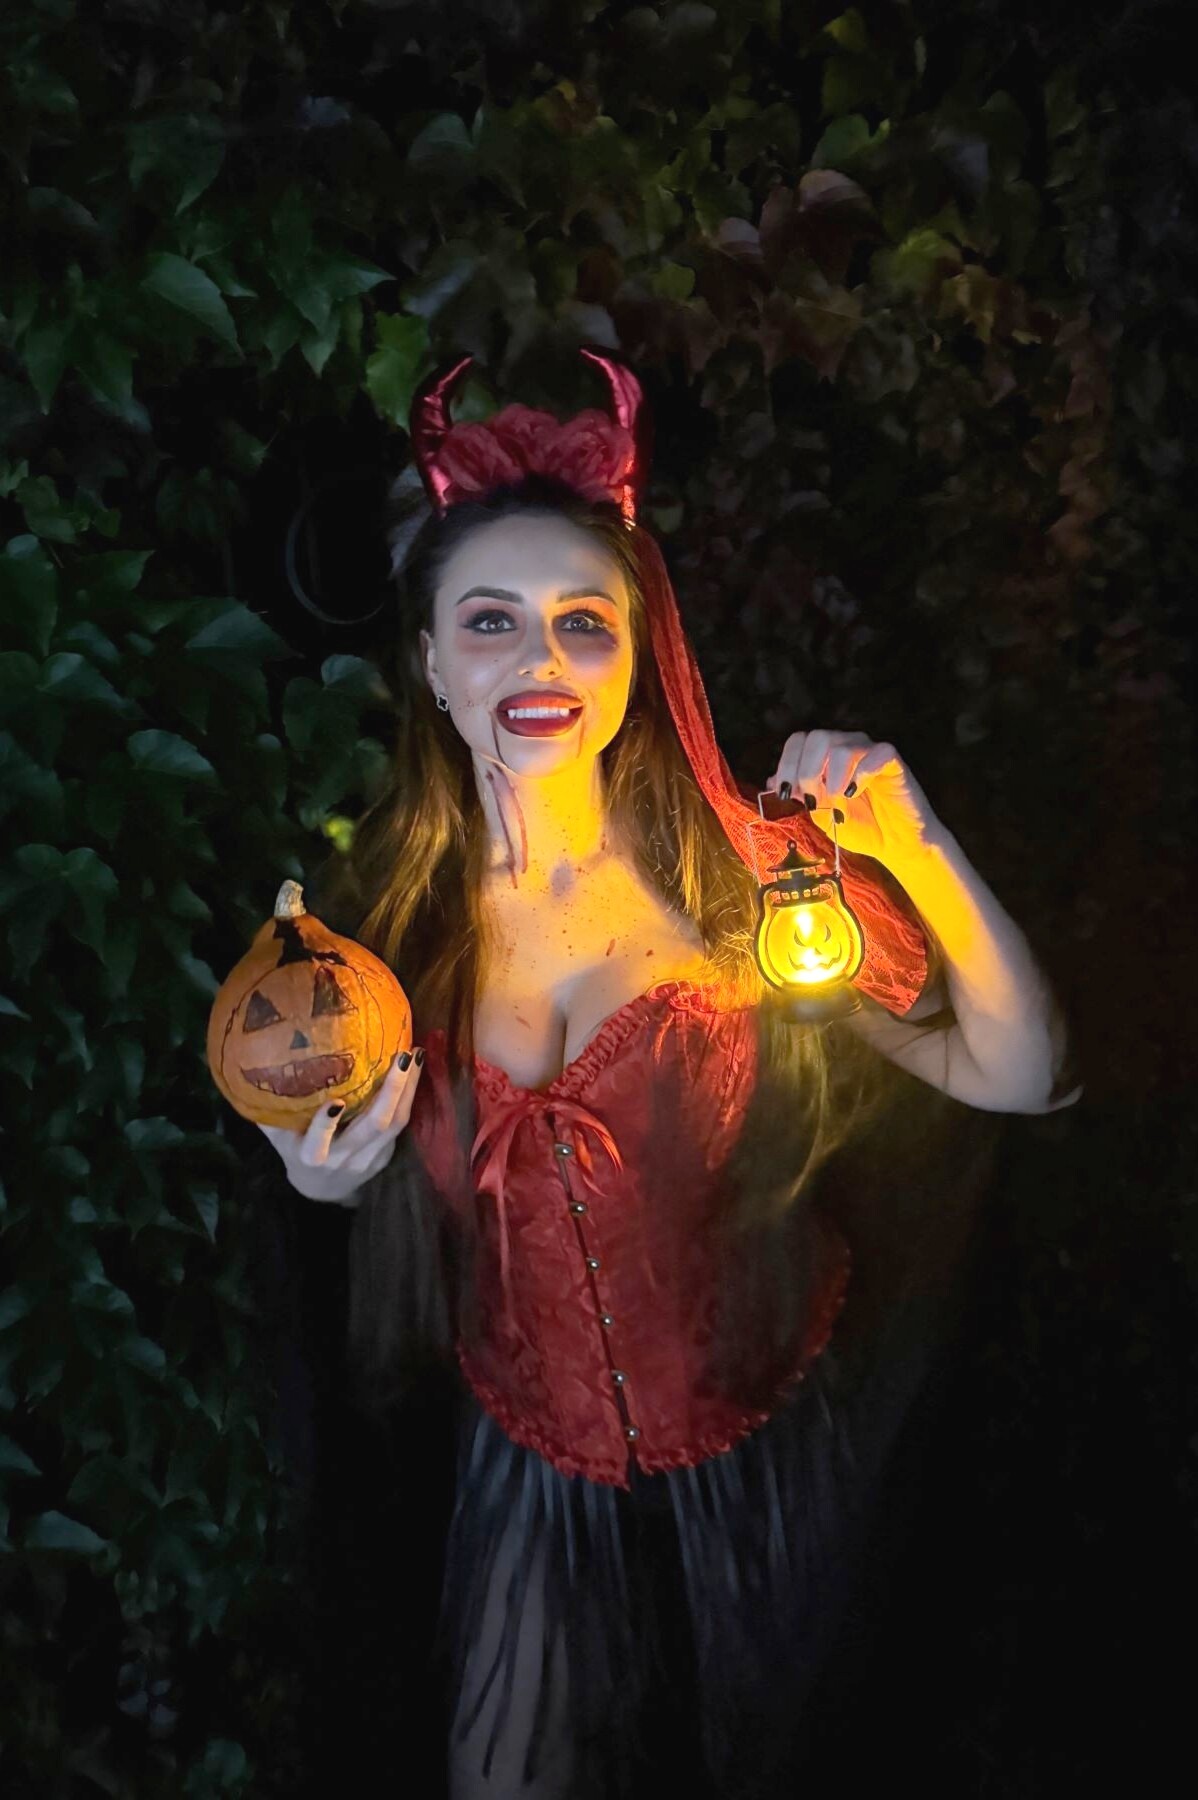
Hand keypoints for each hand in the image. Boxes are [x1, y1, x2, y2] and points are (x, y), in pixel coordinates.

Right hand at [256, 1048, 424, 1205]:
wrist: (323, 1192)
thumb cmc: (296, 1153)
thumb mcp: (280, 1138)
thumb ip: (270, 1112)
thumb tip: (250, 1070)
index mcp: (312, 1158)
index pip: (318, 1146)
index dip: (326, 1126)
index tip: (335, 1102)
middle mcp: (343, 1160)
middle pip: (373, 1128)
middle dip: (391, 1092)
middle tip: (402, 1057)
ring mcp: (369, 1160)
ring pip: (396, 1124)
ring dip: (409, 1088)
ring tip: (414, 1055)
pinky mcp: (386, 1157)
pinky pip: (402, 1125)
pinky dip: (410, 1096)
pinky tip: (415, 1070)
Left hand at [765, 730, 942, 870]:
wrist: (894, 844)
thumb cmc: (858, 827)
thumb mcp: (820, 814)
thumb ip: (799, 794)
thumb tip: (772, 780)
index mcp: (826, 755)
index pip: (799, 740)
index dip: (787, 763)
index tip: (785, 792)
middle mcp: (847, 745)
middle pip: (817, 737)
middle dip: (807, 770)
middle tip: (812, 797)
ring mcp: (870, 750)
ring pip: (842, 745)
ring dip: (832, 776)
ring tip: (837, 800)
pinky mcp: (892, 761)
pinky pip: (876, 753)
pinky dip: (860, 774)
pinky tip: (855, 792)